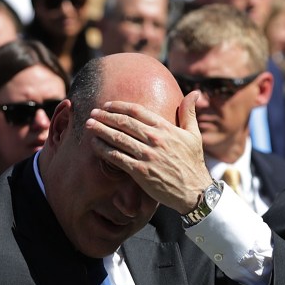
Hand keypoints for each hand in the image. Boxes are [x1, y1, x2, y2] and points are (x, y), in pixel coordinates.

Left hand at [87, 93, 212, 212]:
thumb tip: (195, 93)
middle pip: (124, 122)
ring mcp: (147, 155)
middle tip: (92, 112)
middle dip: (105, 116)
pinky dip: (104, 150)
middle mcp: (155, 139)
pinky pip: (117, 158)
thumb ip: (189, 113)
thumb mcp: (194, 135)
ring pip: (118, 138)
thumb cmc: (193, 163)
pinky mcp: (141, 171)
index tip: (107, 105)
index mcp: (165, 128)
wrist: (195, 191)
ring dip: (101, 130)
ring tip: (89, 124)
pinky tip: (95, 145)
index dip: (119, 106)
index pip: (137, 111)